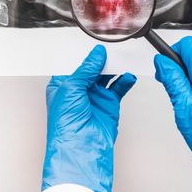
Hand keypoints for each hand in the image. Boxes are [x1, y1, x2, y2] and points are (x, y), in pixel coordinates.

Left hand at [42, 45, 135, 191]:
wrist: (81, 149)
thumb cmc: (65, 125)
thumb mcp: (71, 88)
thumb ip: (86, 69)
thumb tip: (96, 54)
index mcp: (62, 85)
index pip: (73, 63)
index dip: (82, 53)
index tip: (92, 41)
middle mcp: (79, 90)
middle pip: (92, 67)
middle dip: (101, 58)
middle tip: (110, 47)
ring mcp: (95, 97)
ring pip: (107, 75)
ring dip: (114, 67)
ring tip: (121, 58)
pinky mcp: (109, 105)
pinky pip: (119, 87)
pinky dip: (125, 80)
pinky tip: (128, 75)